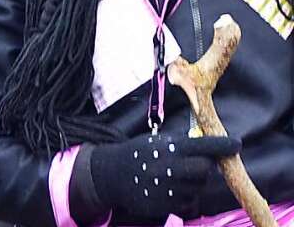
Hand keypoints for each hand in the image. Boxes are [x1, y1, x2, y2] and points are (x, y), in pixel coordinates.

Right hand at [79, 133, 239, 220]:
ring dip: (194, 182)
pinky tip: (169, 188)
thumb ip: (181, 143)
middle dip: (205, 165)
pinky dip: (184, 196)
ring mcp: (167, 188)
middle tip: (197, 162)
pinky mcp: (164, 205)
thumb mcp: (156, 141)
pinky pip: (187, 202)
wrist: (111, 175)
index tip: (236, 144)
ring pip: (197, 187)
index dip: (222, 145)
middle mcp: (169, 168)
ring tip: (176, 175)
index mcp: (167, 148)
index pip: (203, 146)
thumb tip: (210, 143)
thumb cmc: (138, 153)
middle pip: (205, 168)